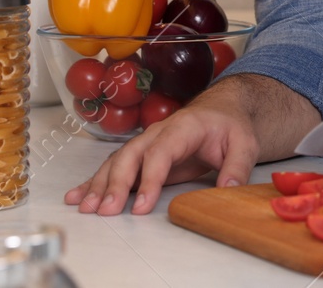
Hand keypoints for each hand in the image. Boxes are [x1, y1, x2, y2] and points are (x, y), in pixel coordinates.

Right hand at [65, 81, 262, 214]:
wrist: (221, 111)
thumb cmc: (230, 126)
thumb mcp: (245, 143)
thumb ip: (237, 165)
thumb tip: (228, 188)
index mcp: (183, 127)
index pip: (161, 152)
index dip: (149, 178)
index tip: (142, 205)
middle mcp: (158, 132)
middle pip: (131, 155)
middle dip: (116, 183)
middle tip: (105, 210)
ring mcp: (146, 143)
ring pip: (117, 161)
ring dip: (100, 184)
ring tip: (86, 207)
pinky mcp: (141, 155)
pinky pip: (115, 167)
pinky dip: (95, 181)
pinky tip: (78, 196)